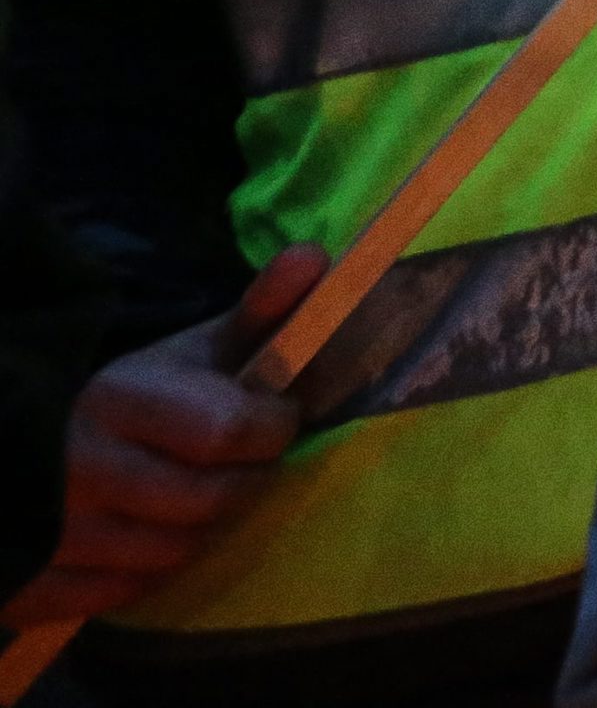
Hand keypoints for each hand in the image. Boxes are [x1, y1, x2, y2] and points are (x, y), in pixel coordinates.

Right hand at [4, 244, 326, 627]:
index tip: (273, 417)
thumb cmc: (136, 398)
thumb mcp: (193, 352)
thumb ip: (260, 311)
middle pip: (208, 502)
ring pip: (173, 554)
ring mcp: (54, 532)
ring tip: (193, 493)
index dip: (271, 428)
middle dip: (245, 483)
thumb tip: (312, 255)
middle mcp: (81, 467)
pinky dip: (149, 570)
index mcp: (121, 398)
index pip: (227, 431)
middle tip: (240, 464)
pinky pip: (128, 593)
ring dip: (202, 529)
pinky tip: (148, 532)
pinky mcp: (36, 583)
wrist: (31, 447)